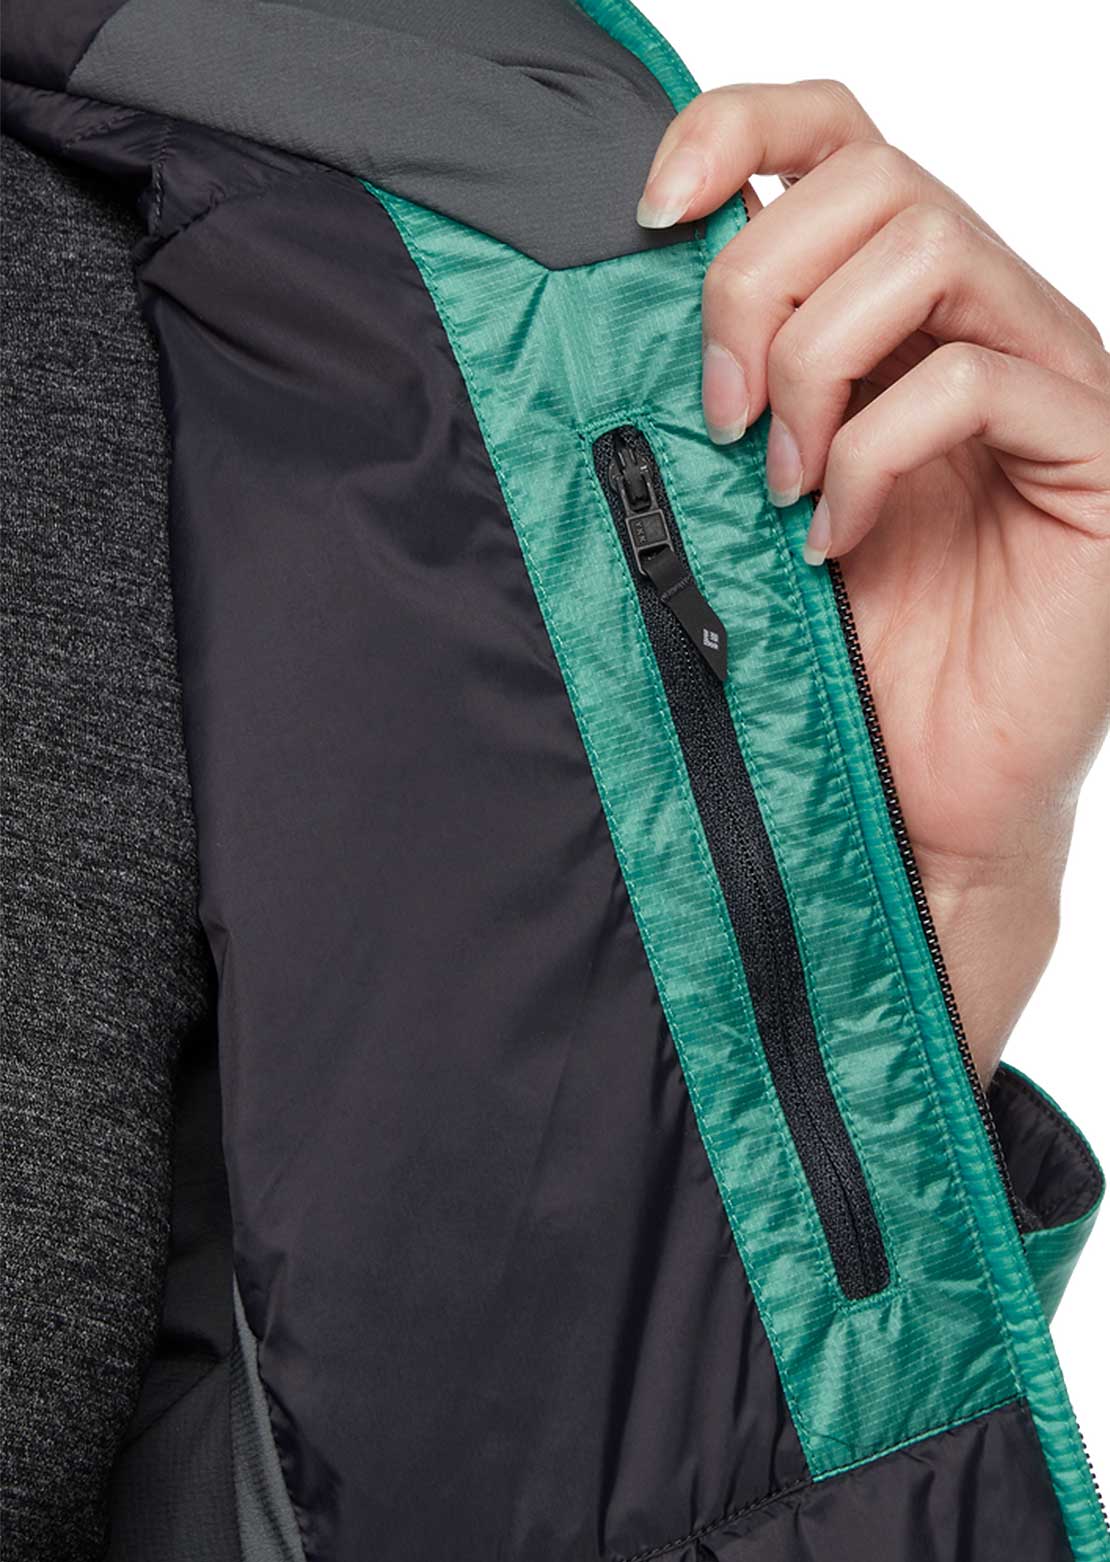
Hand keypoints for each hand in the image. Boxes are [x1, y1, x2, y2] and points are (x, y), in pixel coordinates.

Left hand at [637, 81, 1109, 1079]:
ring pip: (925, 249)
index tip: (646, 213)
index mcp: (897, 308)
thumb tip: (612, 299)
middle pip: (869, 179)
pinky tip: (833, 538)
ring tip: (779, 485)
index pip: (836, 135)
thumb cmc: (838, 643)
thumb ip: (724, 385)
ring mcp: (1044, 377)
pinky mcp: (1090, 451)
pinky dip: (871, 457)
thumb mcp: (749, 491)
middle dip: (756, 291)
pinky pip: (970, 384)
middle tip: (719, 419)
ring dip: (815, 369)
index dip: (737, 129)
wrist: (921, 786)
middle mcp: (981, 317)